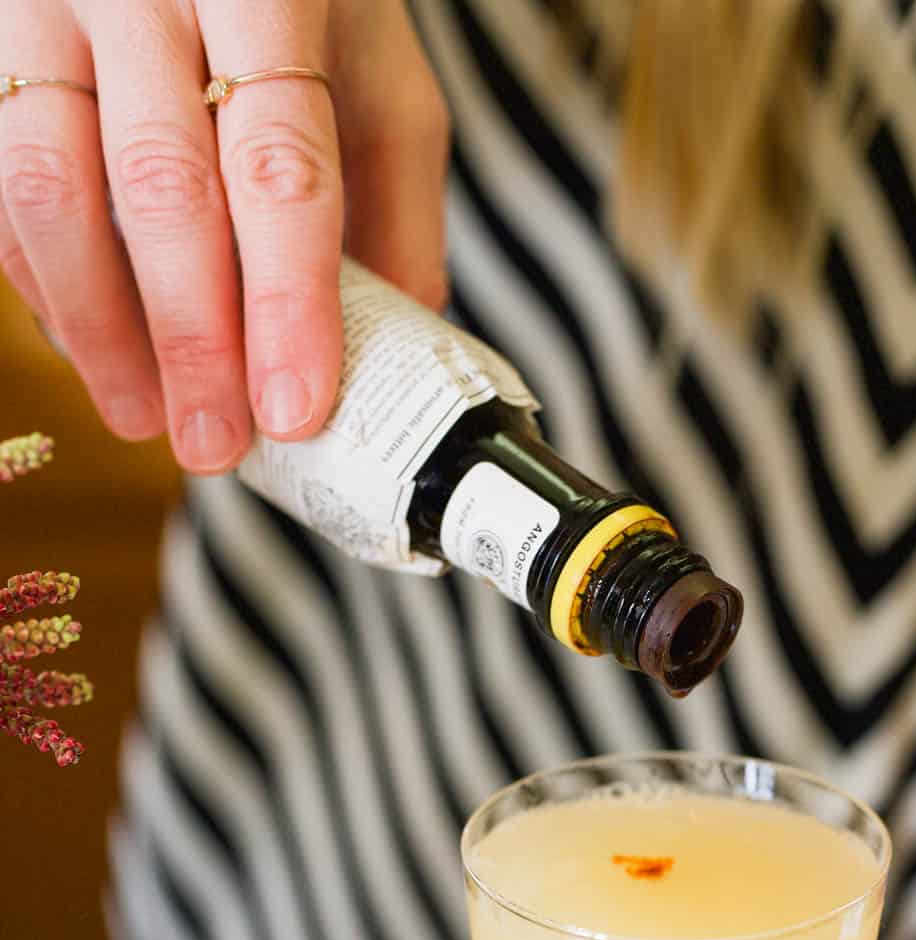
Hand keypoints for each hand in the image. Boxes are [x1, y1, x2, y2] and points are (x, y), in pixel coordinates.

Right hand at [0, 0, 448, 471]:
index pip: (279, 163)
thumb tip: (397, 356)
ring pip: (51, 187)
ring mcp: (44, 4)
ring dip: (98, 328)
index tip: (293, 410)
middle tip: (214, 444)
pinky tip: (90, 347)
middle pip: (161, 187)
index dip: (285, 302)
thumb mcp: (377, 75)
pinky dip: (42, 280)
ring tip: (145, 417)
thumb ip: (393, 203)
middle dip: (191, 341)